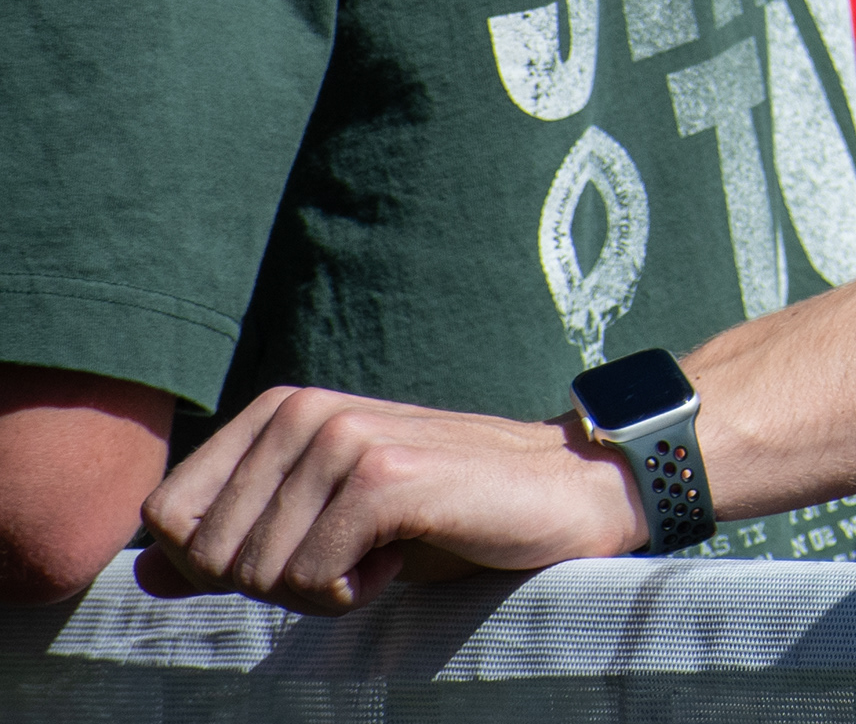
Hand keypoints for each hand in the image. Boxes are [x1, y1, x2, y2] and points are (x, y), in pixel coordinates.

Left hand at [139, 392, 644, 614]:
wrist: (561, 491)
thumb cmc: (443, 512)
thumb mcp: (326, 524)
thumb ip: (237, 540)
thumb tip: (145, 571)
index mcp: (278, 411)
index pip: (168, 517)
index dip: (220, 565)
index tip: (303, 551)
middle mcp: (302, 411)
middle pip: (209, 555)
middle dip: (274, 585)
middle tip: (353, 555)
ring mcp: (343, 438)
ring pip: (259, 575)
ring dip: (322, 591)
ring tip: (385, 550)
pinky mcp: (383, 477)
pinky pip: (313, 580)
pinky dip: (357, 593)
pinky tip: (405, 554)